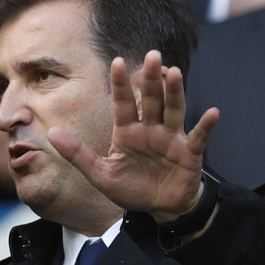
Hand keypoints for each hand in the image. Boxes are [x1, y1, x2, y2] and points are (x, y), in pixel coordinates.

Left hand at [46, 50, 218, 222]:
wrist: (158, 208)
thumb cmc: (130, 189)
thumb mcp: (100, 174)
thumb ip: (77, 154)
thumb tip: (52, 133)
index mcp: (128, 131)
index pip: (124, 103)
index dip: (122, 84)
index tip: (117, 62)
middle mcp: (150, 129)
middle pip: (151, 99)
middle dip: (151, 79)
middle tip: (151, 55)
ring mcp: (171, 138)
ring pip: (173, 110)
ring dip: (175, 92)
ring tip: (174, 72)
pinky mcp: (189, 153)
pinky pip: (199, 137)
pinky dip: (206, 126)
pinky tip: (212, 112)